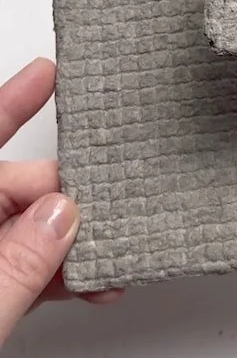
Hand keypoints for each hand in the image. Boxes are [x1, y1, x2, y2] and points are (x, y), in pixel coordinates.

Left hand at [0, 58, 121, 345]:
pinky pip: (14, 269)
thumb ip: (10, 269)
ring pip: (16, 234)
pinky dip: (49, 276)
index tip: (45, 75)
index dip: (13, 109)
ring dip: (63, 246)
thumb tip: (60, 217)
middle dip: (59, 200)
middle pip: (5, 190)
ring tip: (105, 259)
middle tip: (106, 214)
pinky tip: (83, 283)